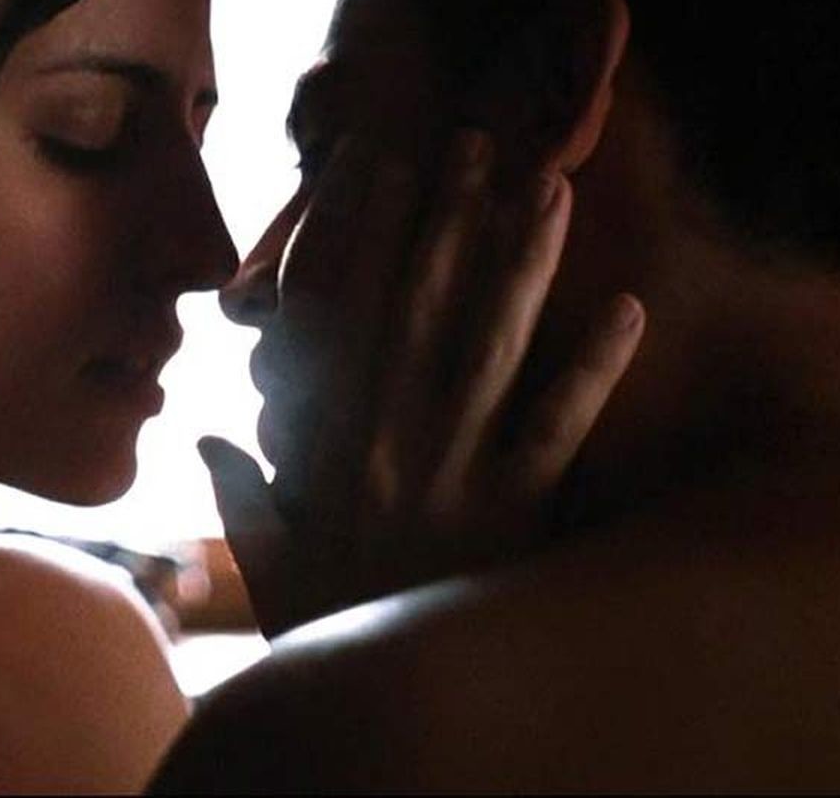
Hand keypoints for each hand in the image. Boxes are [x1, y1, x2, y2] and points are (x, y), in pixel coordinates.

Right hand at [202, 130, 643, 637]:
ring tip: (552, 190)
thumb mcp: (267, 559)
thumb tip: (209, 431)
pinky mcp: (515, 506)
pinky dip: (594, 366)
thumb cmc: (328, 622)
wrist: (382, 699)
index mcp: (332, 435)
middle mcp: (392, 433)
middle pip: (426, 304)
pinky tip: (631, 308)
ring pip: (492, 344)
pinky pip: (558, 424)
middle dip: (454, 217)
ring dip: (524, 262)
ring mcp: (456, 465)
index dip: (368, 230)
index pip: (347, 309)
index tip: (386, 162)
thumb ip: (239, 493)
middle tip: (481, 141)